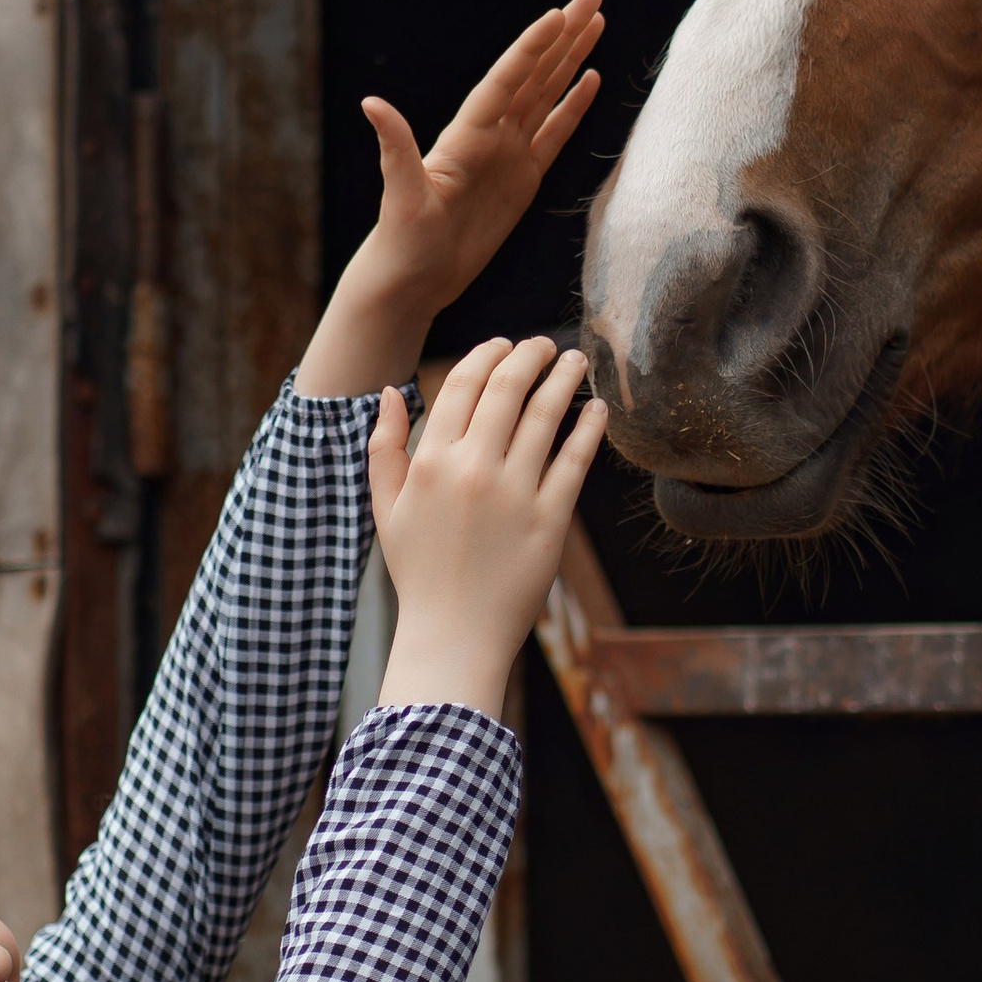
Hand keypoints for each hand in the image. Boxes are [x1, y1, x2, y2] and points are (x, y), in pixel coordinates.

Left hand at [296, 0, 604, 396]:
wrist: (413, 279)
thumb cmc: (402, 241)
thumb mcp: (401, 195)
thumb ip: (396, 148)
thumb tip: (372, 104)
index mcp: (467, 134)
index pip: (506, 80)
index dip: (532, 48)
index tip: (558, 14)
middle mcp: (490, 134)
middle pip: (534, 73)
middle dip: (563, 35)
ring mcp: (508, 153)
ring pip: (547, 94)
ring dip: (571, 58)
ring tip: (596, 20)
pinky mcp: (523, 178)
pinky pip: (555, 134)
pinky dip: (573, 106)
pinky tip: (590, 79)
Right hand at [368, 338, 607, 716]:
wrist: (454, 636)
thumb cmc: (419, 571)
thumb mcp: (386, 508)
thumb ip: (384, 446)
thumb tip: (393, 390)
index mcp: (430, 462)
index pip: (462, 384)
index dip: (487, 355)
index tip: (504, 346)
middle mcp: (473, 469)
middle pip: (507, 389)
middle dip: (528, 355)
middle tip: (542, 345)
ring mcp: (515, 493)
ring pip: (546, 415)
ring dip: (564, 378)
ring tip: (574, 361)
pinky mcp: (551, 520)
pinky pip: (576, 460)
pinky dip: (589, 427)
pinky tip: (597, 408)